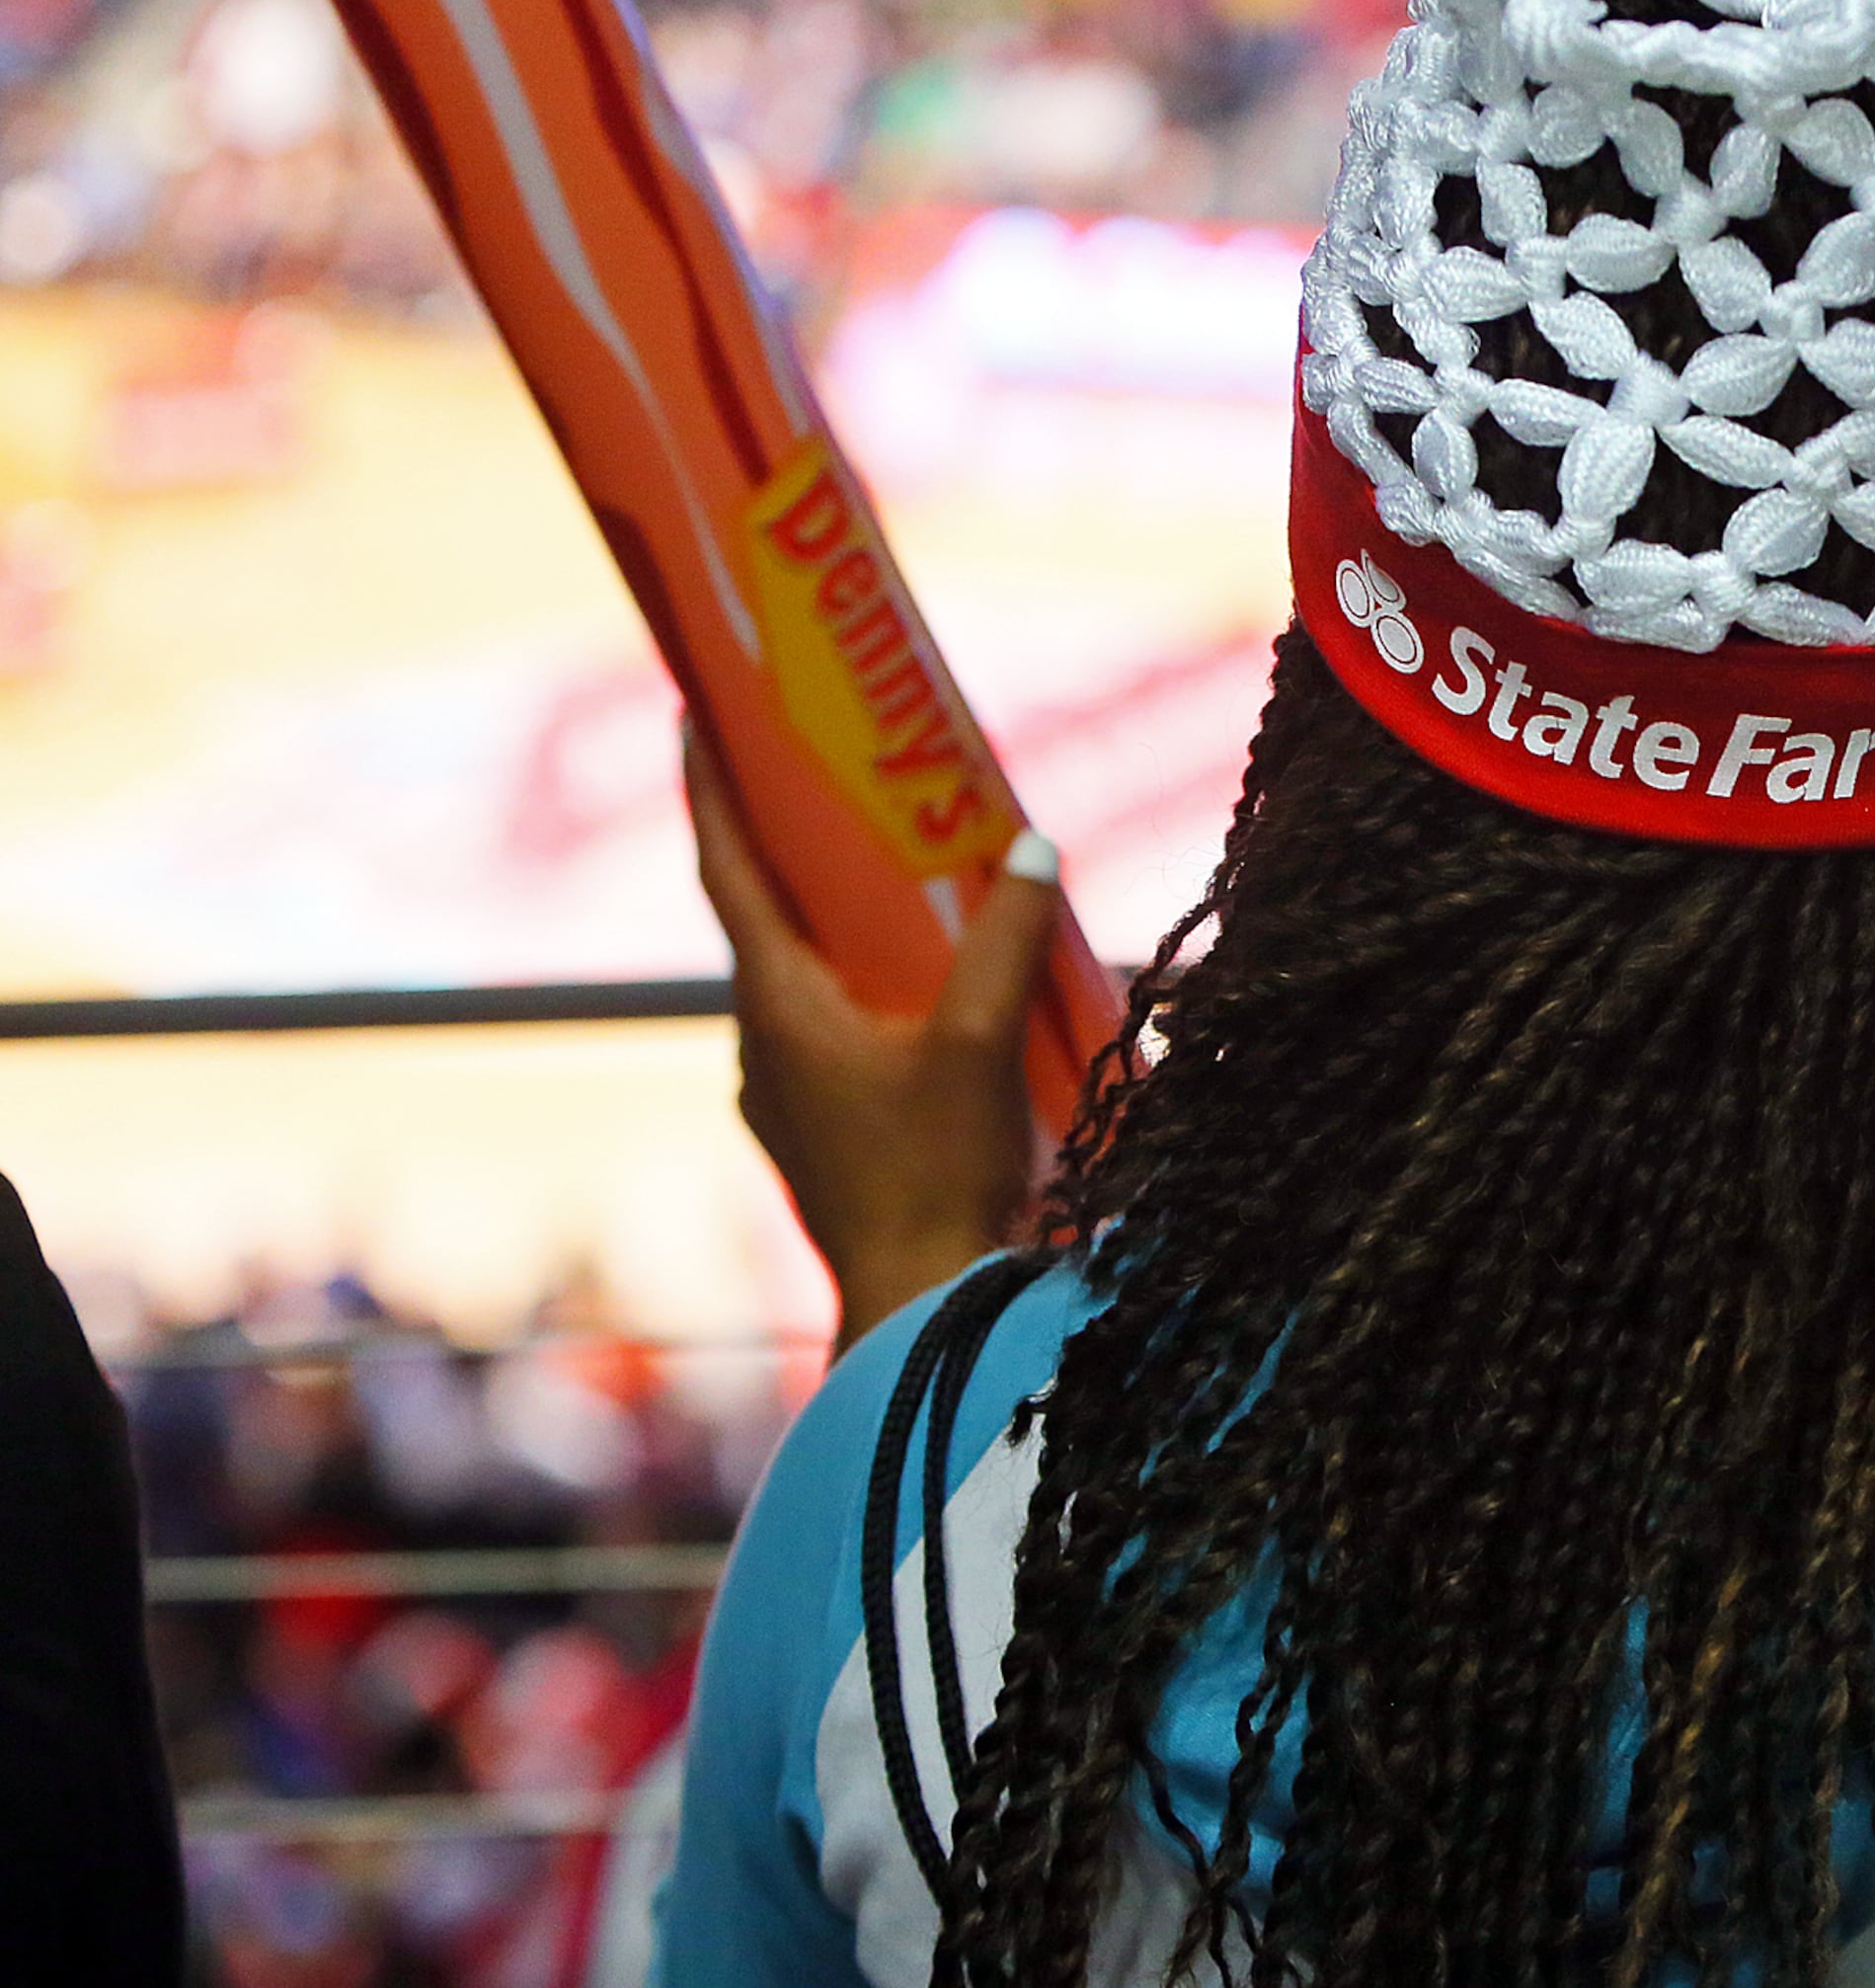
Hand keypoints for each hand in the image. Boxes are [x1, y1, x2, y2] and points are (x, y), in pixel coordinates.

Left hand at [683, 729, 1058, 1346]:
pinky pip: (831, 1030)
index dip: (711, 788)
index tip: (697, 714)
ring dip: (835, 923)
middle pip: (764, 918)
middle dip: (790, 845)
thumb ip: (1006, 941)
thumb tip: (1032, 847)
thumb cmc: (936, 1175)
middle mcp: (762, 1043)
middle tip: (825, 776)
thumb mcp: (981, 1045)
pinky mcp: (820, 1132)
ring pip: (802, 980)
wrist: (920, 1308)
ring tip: (893, 876)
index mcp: (778, 1006)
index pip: (728, 870)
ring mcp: (785, 1094)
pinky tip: (928, 987)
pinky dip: (866, 986)